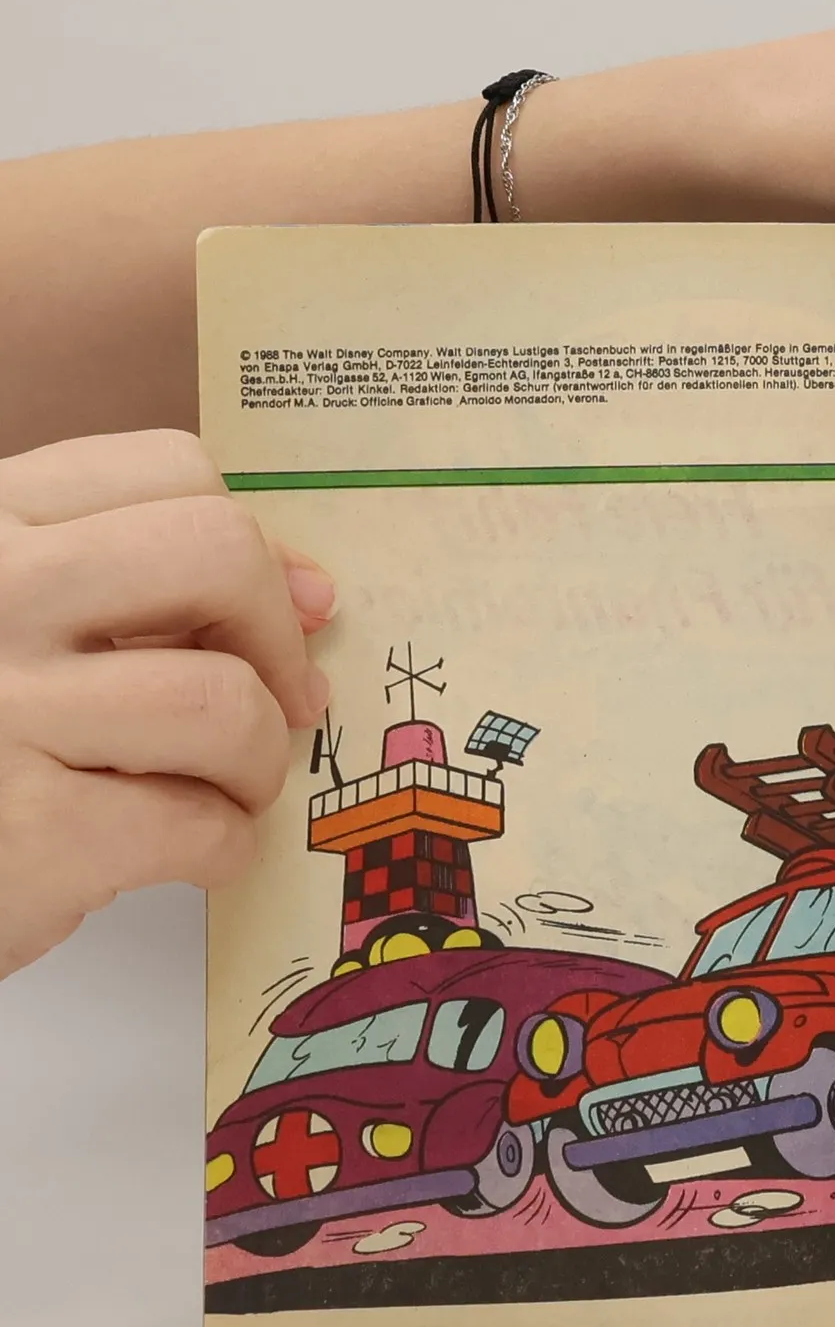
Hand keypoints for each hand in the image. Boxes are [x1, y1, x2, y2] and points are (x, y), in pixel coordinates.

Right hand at [0, 430, 332, 978]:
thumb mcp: (18, 623)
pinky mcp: (26, 830)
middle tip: (277, 704)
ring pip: (222, 701)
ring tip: (221, 791)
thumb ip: (137, 588)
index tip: (282, 611)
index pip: (170, 471)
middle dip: (278, 642)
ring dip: (255, 762)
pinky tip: (187, 854)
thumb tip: (313, 595)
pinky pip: (198, 823)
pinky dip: (225, 848)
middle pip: (217, 556)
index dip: (257, 550)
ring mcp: (2, 707)